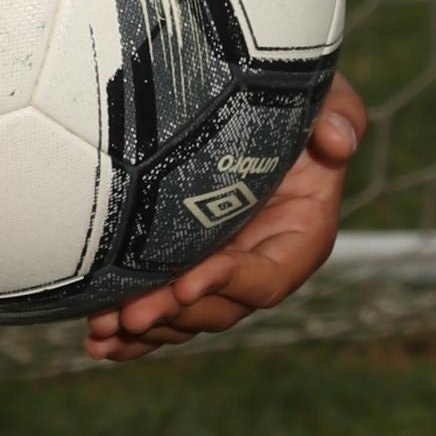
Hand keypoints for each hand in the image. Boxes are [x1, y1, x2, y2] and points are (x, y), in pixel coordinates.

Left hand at [82, 72, 367, 364]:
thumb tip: (337, 142)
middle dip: (173, 315)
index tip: (183, 284)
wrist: (247, 93)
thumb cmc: (291, 93)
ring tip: (101, 336)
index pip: (267, 277)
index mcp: (301, 237)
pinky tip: (97, 341)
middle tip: (127, 316)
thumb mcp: (325, 97)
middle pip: (220, 307)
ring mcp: (221, 269)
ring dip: (144, 330)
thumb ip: (339, 115)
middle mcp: (261, 263)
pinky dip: (132, 328)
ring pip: (185, 316)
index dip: (226, 283)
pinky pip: (162, 306)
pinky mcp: (186, 266)